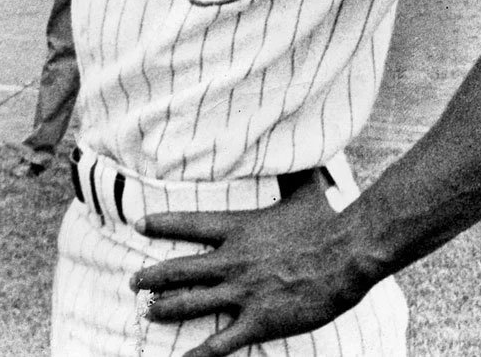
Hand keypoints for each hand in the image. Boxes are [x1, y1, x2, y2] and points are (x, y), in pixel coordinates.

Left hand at [132, 187, 374, 356]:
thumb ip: (291, 170)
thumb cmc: (328, 220)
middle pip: (179, 270)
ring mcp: (243, 293)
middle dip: (151, 277)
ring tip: (148, 312)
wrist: (347, 256)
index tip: (138, 225)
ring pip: (190, 304)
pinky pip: (220, 342)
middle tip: (133, 282)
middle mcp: (233, 261)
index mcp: (239, 228)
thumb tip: (295, 144)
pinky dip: (197, 354)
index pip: (188, 224)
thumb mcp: (305, 188)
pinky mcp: (258, 321)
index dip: (160, 224)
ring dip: (164, 309)